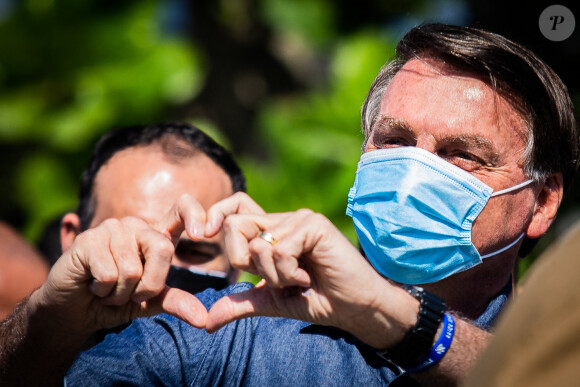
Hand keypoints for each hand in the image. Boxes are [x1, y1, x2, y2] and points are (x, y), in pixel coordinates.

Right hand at [32, 195, 211, 336]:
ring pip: (132, 269)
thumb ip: (176, 303)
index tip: (203, 234)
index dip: (195, 215)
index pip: (182, 209)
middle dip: (149, 285)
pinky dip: (103, 290)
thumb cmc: (115, 301)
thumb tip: (202, 319)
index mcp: (156, 236)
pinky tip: (92, 284)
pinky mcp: (89, 239)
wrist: (75, 311)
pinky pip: (109, 274)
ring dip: (120, 293)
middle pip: (163, 249)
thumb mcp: (150, 303)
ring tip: (107, 288)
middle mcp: (137, 226)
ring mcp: (112, 229)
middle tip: (130, 294)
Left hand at [205, 209, 413, 348]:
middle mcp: (282, 220)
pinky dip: (289, 273)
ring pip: (257, 245)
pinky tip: (310, 275)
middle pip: (234, 226)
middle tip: (276, 277)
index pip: (234, 210)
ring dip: (275, 276)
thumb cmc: (316, 300)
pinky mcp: (313, 224)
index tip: (201, 234)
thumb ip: (241, 303)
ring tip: (300, 278)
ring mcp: (298, 219)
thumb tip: (207, 321)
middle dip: (245, 263)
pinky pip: (279, 250)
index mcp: (270, 233)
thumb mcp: (272, 302)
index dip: (215, 216)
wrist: (353, 308)